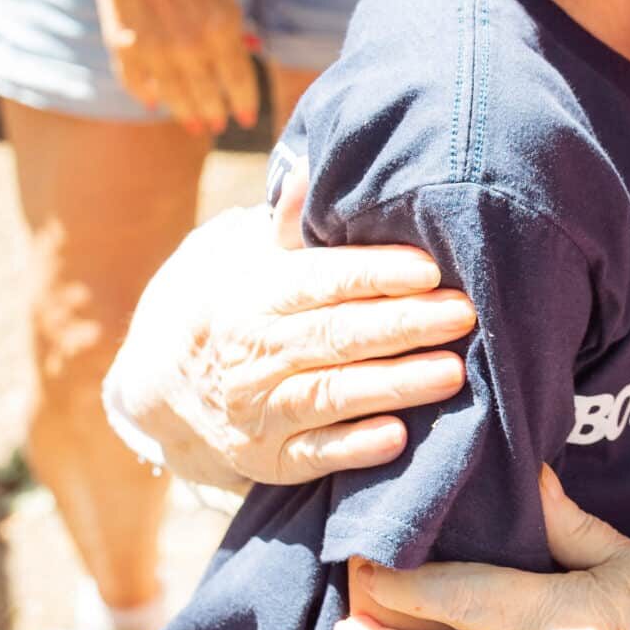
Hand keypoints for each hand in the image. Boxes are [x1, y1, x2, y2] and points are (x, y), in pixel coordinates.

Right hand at [90, 0, 258, 132]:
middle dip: (216, 114)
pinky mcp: (124, 47)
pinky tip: (154, 103)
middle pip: (207, 96)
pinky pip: (136, 84)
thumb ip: (234, 24)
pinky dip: (146, 97)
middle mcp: (190, 47)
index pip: (238, 81)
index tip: (246, 118)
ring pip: (174, 97)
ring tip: (195, 125)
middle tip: (219, 125)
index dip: (244, 103)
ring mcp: (154, 51)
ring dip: (186, 114)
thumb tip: (249, 50)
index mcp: (221, 30)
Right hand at [105, 164, 474, 488]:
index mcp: (253, 295)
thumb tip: (308, 169)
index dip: (375, 274)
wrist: (165, 388)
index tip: (430, 268)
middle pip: (334, 336)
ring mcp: (259, 410)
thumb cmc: (242, 307)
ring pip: (331, 395)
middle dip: (402, 325)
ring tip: (451, 372)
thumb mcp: (251, 261)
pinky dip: (355, 449)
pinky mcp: (270, 459)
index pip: (319, 280)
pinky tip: (399, 437)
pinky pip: (314, 456)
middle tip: (463, 314)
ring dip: (393, 386)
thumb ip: (289, 225)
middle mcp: (252, 353)